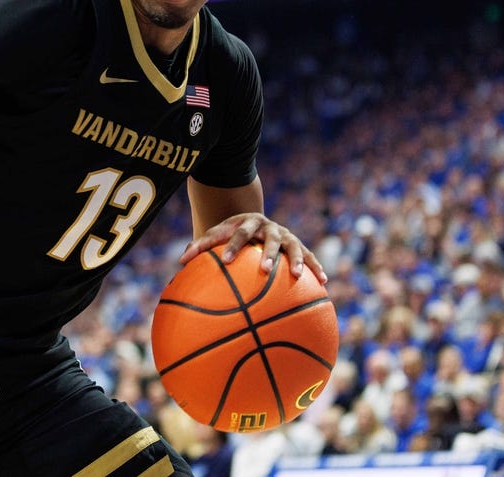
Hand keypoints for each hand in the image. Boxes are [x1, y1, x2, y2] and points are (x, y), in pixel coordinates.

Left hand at [179, 212, 327, 283]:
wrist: (253, 220)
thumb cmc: (229, 236)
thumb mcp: (215, 237)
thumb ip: (200, 248)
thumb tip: (179, 263)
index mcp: (243, 223)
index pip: (236, 233)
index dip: (232, 246)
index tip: (227, 261)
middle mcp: (265, 226)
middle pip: (267, 237)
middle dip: (266, 253)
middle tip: (264, 269)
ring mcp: (283, 234)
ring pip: (291, 245)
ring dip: (295, 259)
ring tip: (296, 275)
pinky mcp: (296, 244)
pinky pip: (309, 256)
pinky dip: (316, 267)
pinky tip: (324, 282)